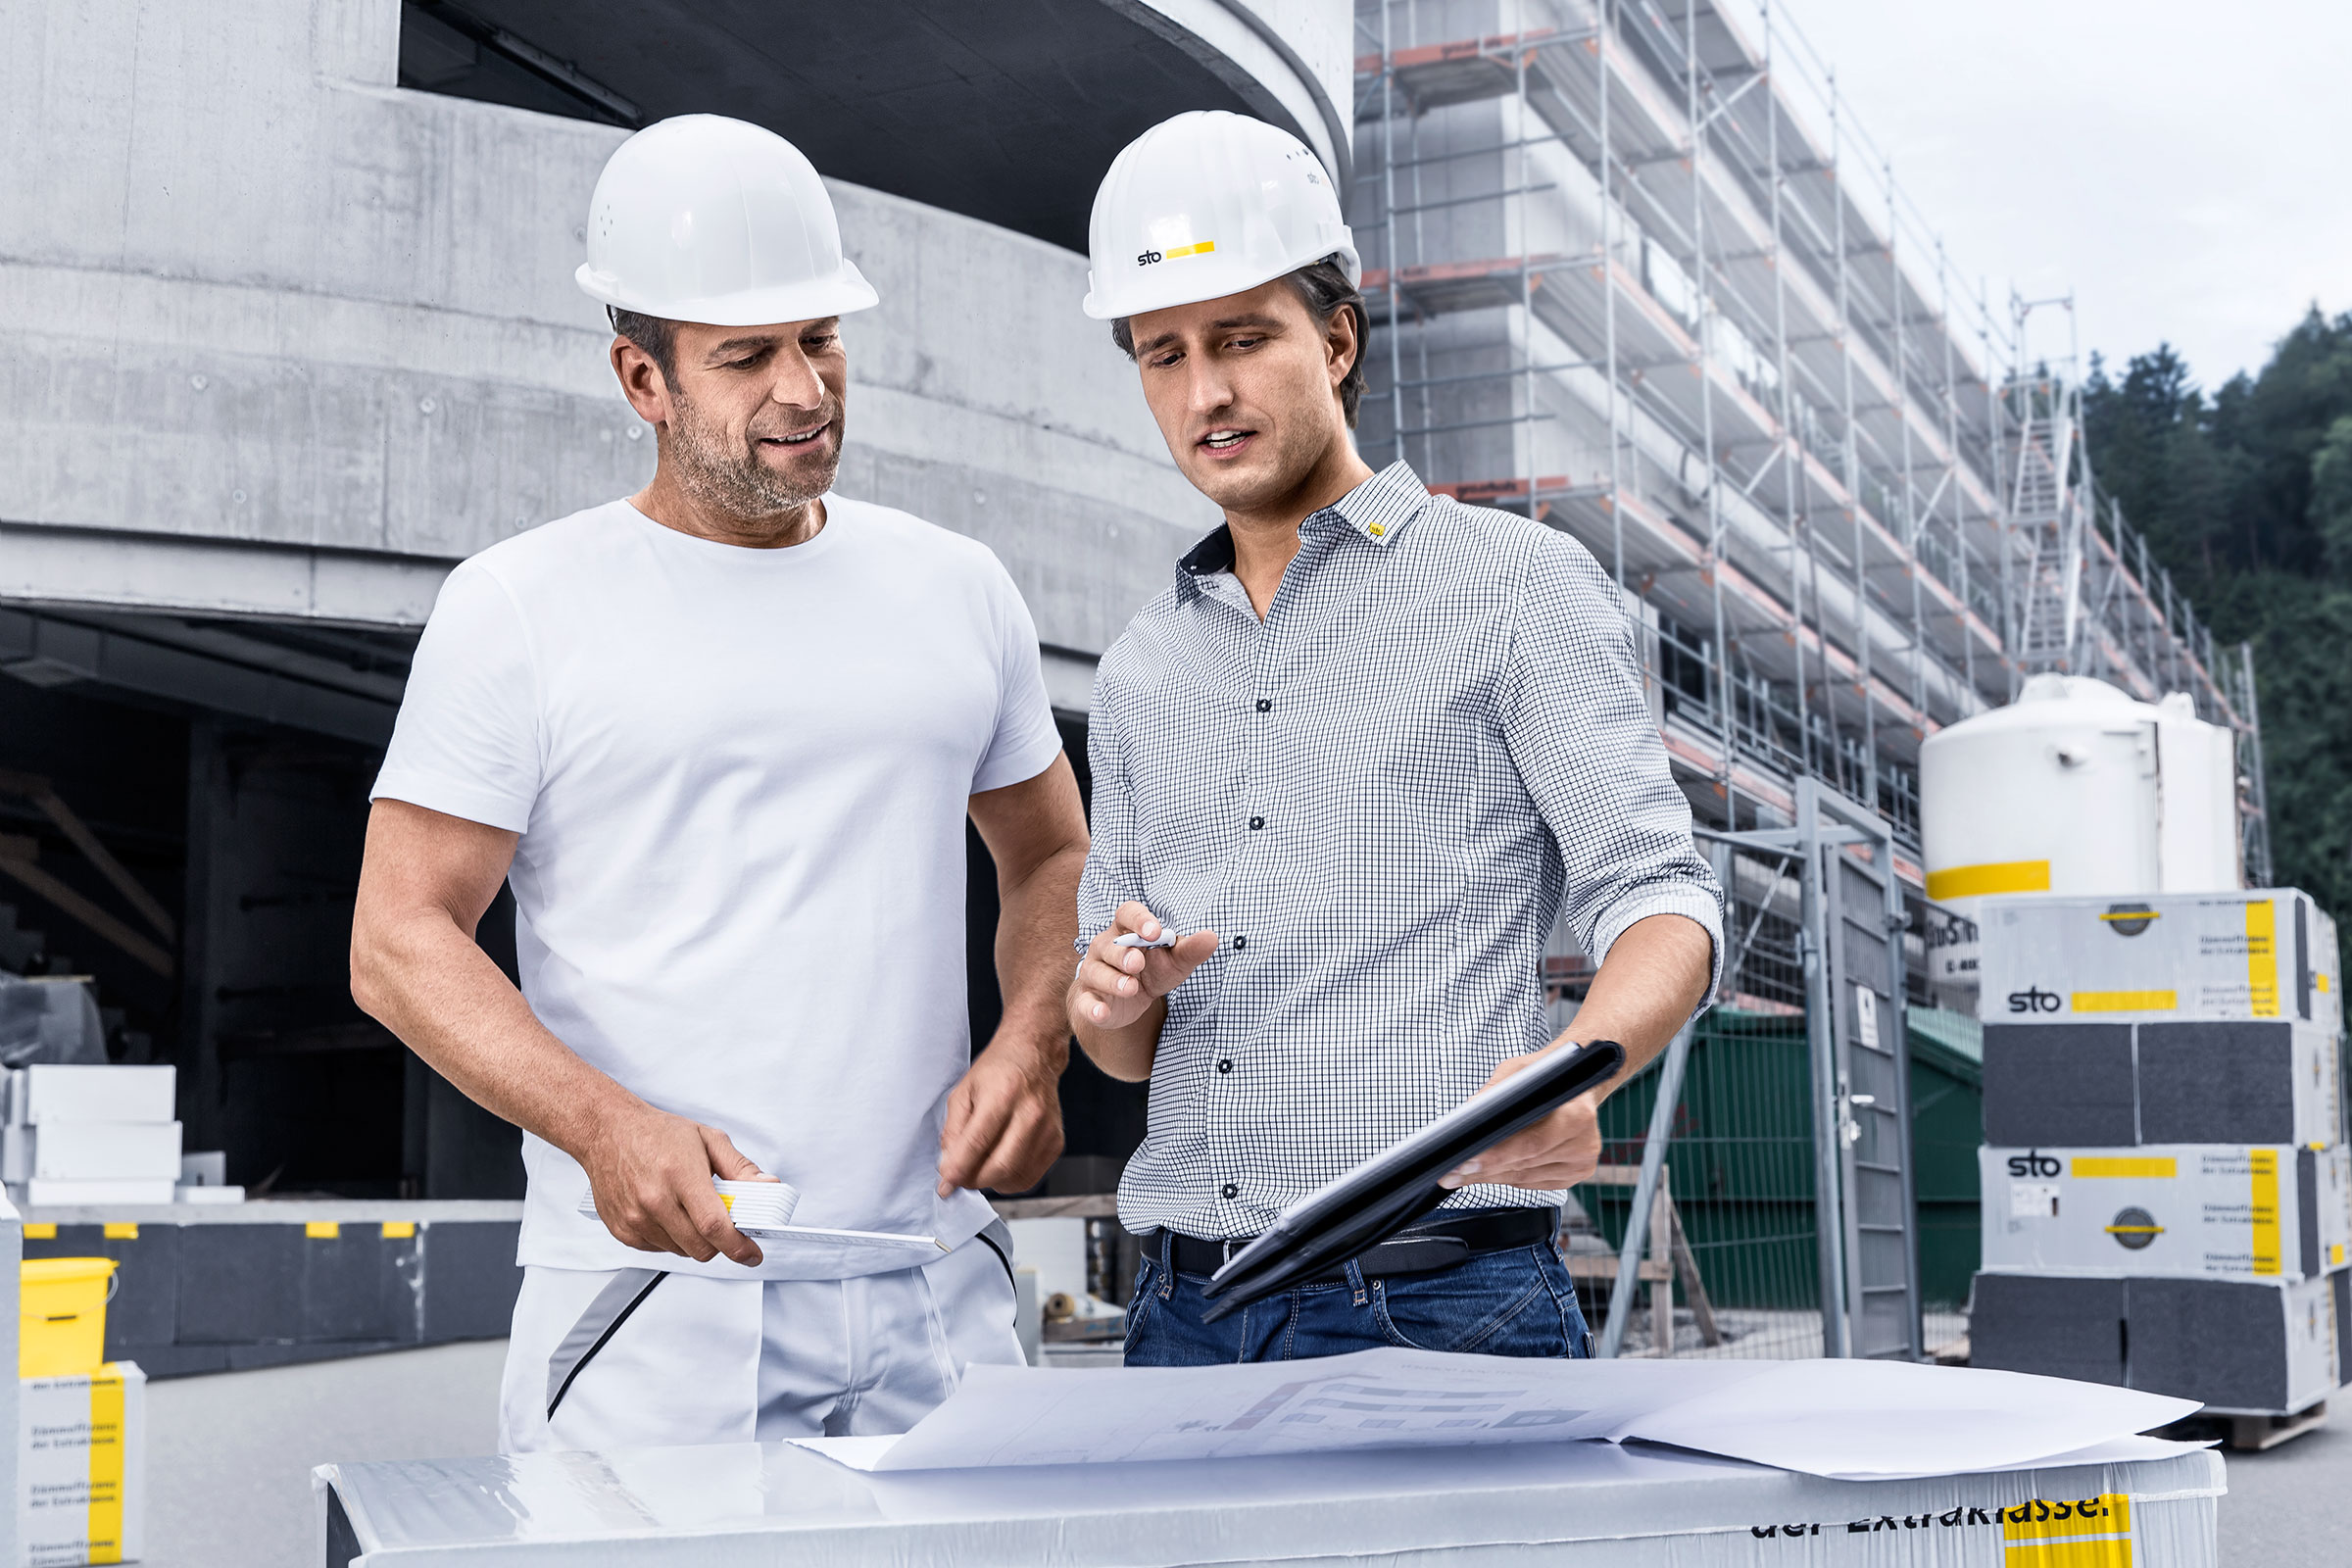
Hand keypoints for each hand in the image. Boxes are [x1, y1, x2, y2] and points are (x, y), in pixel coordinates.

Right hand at [581, 1102, 771, 1266]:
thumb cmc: (656, 1133)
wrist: (607, 1130)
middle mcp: (655, 1200)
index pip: (715, 1226)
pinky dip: (671, 1238)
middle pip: (701, 1248)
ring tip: (688, 1208)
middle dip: (719, 1242)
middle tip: (722, 1223)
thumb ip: (741, 1168)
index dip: (739, 1246)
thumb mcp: (708, 1140)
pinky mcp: (622, 1230)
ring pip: (681, 1252)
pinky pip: (659, 1250)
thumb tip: (768, 1186)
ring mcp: (635, 1218)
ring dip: (694, 1239)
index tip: (752, 1253)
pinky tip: (668, 1213)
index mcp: (680, 1175)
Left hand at [938, 1039, 1065, 1196]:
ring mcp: (1047, 1129)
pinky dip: (1010, 1179)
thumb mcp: (963, 1091)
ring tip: (980, 1165)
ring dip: (990, 1181)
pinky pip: (1029, 1177)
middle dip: (973, 1180)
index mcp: (1002, 1094)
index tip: (945, 1186)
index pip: (977, 1143)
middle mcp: (1029, 1113)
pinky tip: (1001, 1162)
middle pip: (999, 1166)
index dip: (957, 1170)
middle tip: (960, 1177)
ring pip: (1014, 1177)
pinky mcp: (1056, 1142)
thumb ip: (953, 1130)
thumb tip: (949, 1165)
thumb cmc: (998, 1070)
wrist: (1034, 1055)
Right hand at [1069, 903, 1217, 1031]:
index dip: (1139, 919)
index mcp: (1126, 930)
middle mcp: (1104, 947)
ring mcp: (1093, 973)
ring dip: (1113, 980)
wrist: (1129, 1001)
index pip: (1127, 914)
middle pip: (1109, 945)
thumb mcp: (1174, 961)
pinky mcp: (1088, 998)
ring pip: (1096, 973)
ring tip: (1131, 988)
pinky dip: (1092, 1008)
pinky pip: (1085, 1002)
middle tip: (1138, 963)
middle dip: (1123, 954)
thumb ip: (1190, 950)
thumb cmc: (1152, 971)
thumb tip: (1212, 938)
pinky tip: (1102, 1013)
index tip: (1154, 931)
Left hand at [1438, 1052, 1602, 1191]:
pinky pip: (1532, 1183)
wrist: (1576, 1083)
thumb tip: (1469, 1112)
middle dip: (1485, 1169)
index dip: (1497, 1155)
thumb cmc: (1547, 1073)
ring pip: (1525, 1177)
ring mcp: (1581, 1163)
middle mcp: (1584, 1143)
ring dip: (1492, 1176)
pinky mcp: (1575, 1174)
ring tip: (1463, 1174)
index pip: (1532, 1143)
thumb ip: (1496, 1090)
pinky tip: (1489, 1172)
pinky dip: (1508, 1177)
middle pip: (1525, 1164)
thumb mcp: (1519, 1070)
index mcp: (1578, 1115)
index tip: (1467, 1161)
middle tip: (1452, 1173)